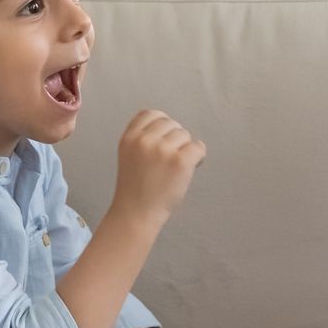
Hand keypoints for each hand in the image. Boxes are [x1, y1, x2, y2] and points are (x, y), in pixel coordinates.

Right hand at [110, 109, 205, 223]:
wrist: (137, 214)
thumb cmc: (136, 188)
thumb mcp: (129, 155)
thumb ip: (142, 138)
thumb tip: (172, 127)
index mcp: (129, 138)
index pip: (151, 114)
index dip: (162, 124)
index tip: (165, 138)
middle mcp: (144, 141)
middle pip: (170, 123)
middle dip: (175, 138)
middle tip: (172, 158)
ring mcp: (162, 150)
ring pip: (185, 135)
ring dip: (185, 148)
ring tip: (177, 167)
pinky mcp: (180, 162)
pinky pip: (198, 148)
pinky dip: (198, 157)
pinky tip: (191, 167)